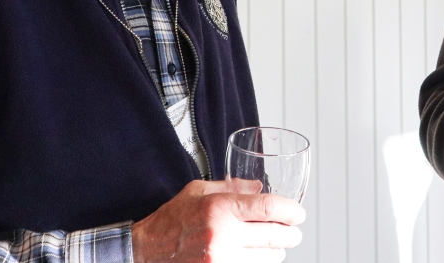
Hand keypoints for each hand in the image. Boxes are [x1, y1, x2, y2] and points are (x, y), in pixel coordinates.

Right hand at [132, 179, 305, 262]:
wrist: (144, 252)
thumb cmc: (171, 220)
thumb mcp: (199, 191)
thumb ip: (232, 187)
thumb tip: (260, 188)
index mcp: (220, 208)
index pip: (269, 207)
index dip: (291, 210)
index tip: (298, 213)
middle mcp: (223, 235)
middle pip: (274, 235)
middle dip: (291, 234)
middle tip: (295, 231)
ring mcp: (220, 260)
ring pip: (267, 258)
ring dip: (278, 252)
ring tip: (278, 245)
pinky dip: (260, 262)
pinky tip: (260, 257)